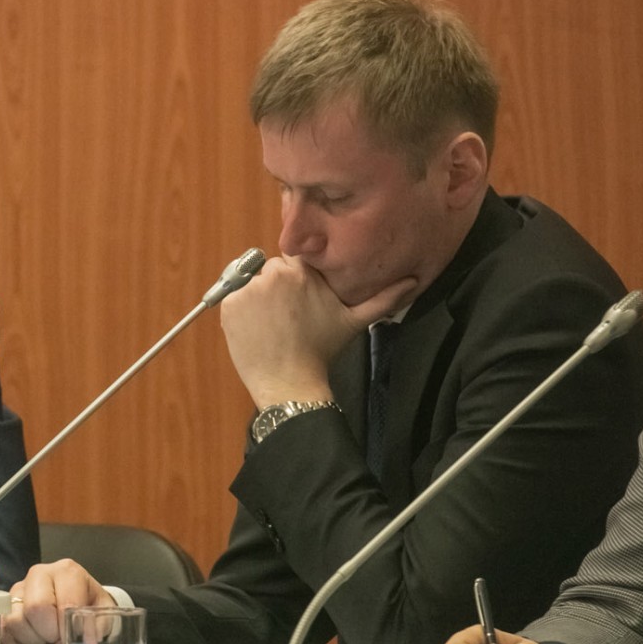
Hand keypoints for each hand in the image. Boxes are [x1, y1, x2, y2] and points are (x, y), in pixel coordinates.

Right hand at [0, 560, 115, 643]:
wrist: (75, 600)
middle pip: (36, 608)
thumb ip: (97, 627)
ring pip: (16, 622)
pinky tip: (31, 639)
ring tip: (46, 636)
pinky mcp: (4, 606)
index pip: (64, 604)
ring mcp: (18, 589)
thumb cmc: (87, 604)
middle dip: (49, 633)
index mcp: (66, 572)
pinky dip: (17, 643)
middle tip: (58, 638)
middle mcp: (39, 574)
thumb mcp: (102, 612)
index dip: (68, 630)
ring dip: (34, 639)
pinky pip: (3, 631)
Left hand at [220, 256, 414, 407]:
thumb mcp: (353, 321)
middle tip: (286, 316)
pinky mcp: (229, 304)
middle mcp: (273, 274)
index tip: (298, 300)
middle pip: (271, 270)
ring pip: (250, 283)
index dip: (296, 280)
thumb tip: (413, 282)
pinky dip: (240, 311)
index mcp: (302, 272)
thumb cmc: (321, 351)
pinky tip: (256, 329)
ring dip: (258, 298)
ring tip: (271, 324)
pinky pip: (232, 297)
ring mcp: (247, 289)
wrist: (289, 382)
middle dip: (277, 288)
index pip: (294, 261)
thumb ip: (383, 298)